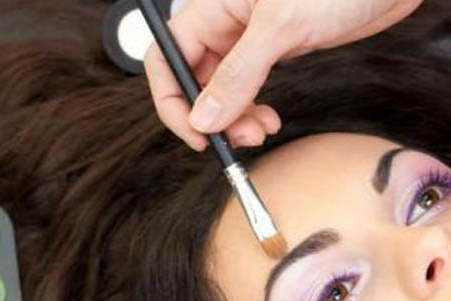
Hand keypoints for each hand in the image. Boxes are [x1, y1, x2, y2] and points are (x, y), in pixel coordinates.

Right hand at [144, 0, 423, 150]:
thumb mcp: (282, 27)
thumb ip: (239, 73)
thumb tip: (205, 116)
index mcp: (213, 7)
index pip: (168, 57)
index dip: (174, 99)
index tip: (197, 134)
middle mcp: (227, 22)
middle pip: (194, 78)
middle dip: (212, 115)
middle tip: (241, 138)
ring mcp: (252, 37)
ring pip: (224, 88)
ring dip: (235, 118)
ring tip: (260, 131)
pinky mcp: (279, 49)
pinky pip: (251, 87)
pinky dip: (254, 109)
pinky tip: (269, 119)